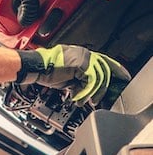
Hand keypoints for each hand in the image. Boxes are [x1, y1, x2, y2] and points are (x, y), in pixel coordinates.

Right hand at [16, 45, 130, 105]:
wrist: (34, 68)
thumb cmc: (43, 72)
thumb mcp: (65, 77)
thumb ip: (78, 81)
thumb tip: (86, 90)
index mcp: (80, 54)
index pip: (102, 61)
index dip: (113, 70)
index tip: (121, 78)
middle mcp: (83, 53)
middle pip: (105, 67)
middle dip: (107, 84)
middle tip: (108, 96)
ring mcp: (82, 58)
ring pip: (99, 76)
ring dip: (94, 92)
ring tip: (89, 101)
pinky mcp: (80, 65)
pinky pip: (91, 81)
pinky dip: (86, 92)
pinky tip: (79, 98)